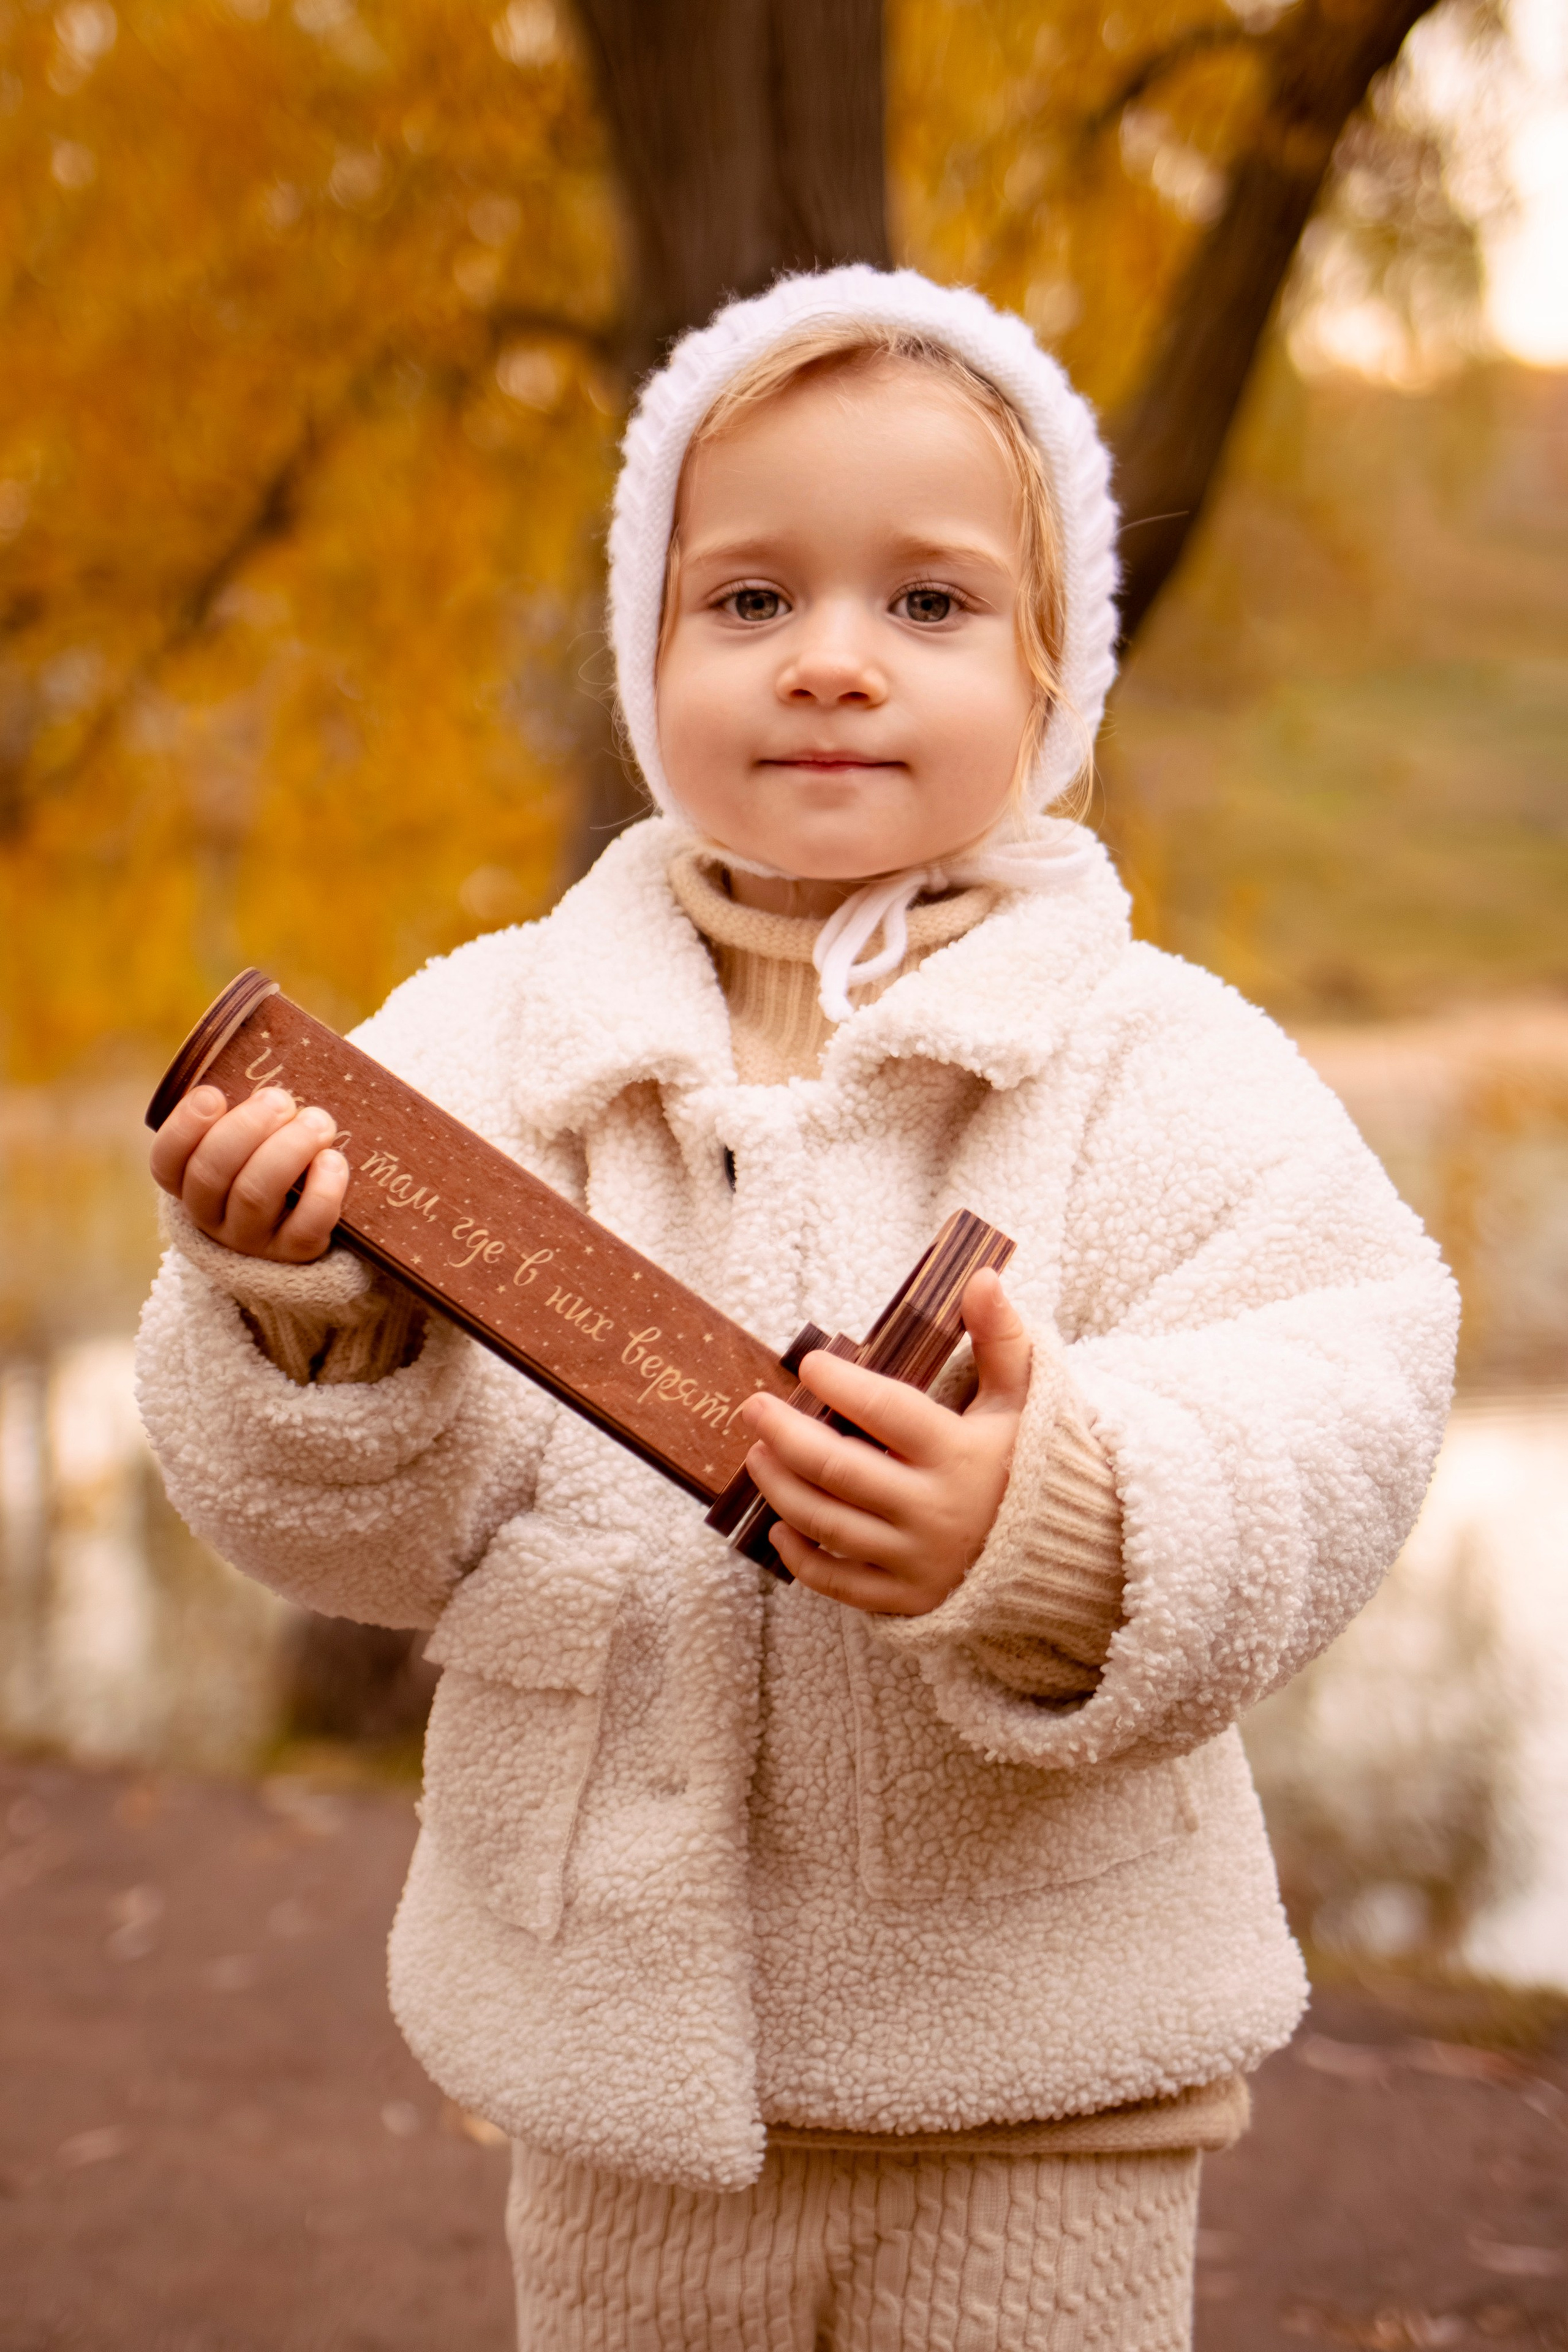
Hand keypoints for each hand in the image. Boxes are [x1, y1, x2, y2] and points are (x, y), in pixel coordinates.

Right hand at [149, 1085, 348, 1262]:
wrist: (304, 1224)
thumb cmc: (269, 1159)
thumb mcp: (245, 1138)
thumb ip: (244, 1109)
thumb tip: (267, 1049)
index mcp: (188, 1182)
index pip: (166, 1161)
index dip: (185, 1127)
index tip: (213, 1095)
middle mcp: (211, 1215)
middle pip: (213, 1173)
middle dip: (247, 1128)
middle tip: (280, 1099)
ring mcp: (250, 1239)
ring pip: (255, 1195)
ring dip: (287, 1150)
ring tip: (318, 1121)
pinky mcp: (294, 1254)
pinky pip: (305, 1227)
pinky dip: (323, 1190)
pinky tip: (334, 1160)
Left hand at [737, 1270, 1031, 1614]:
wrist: (1071, 1551)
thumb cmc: (1035, 1461)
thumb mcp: (1025, 1398)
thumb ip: (1001, 1338)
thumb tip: (981, 1277)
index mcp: (960, 1454)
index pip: (886, 1411)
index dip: (840, 1385)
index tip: (809, 1364)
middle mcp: (935, 1510)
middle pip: (838, 1469)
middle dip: (786, 1435)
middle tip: (754, 1408)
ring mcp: (919, 1560)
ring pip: (828, 1524)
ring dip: (781, 1488)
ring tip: (757, 1454)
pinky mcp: (909, 1599)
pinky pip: (840, 1584)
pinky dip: (802, 1559)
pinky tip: (780, 1528)